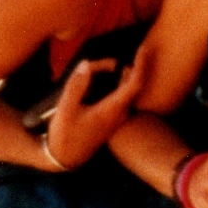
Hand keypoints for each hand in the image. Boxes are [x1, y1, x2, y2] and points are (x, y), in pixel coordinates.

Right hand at [47, 48, 151, 169]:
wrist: (64, 159)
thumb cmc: (64, 136)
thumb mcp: (65, 110)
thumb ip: (76, 86)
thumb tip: (86, 64)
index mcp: (112, 110)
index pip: (135, 83)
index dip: (142, 64)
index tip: (143, 48)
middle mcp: (120, 113)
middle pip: (128, 83)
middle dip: (117, 67)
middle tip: (95, 64)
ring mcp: (117, 117)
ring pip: (123, 89)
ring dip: (112, 76)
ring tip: (92, 70)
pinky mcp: (111, 119)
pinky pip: (118, 96)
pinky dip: (111, 84)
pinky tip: (94, 83)